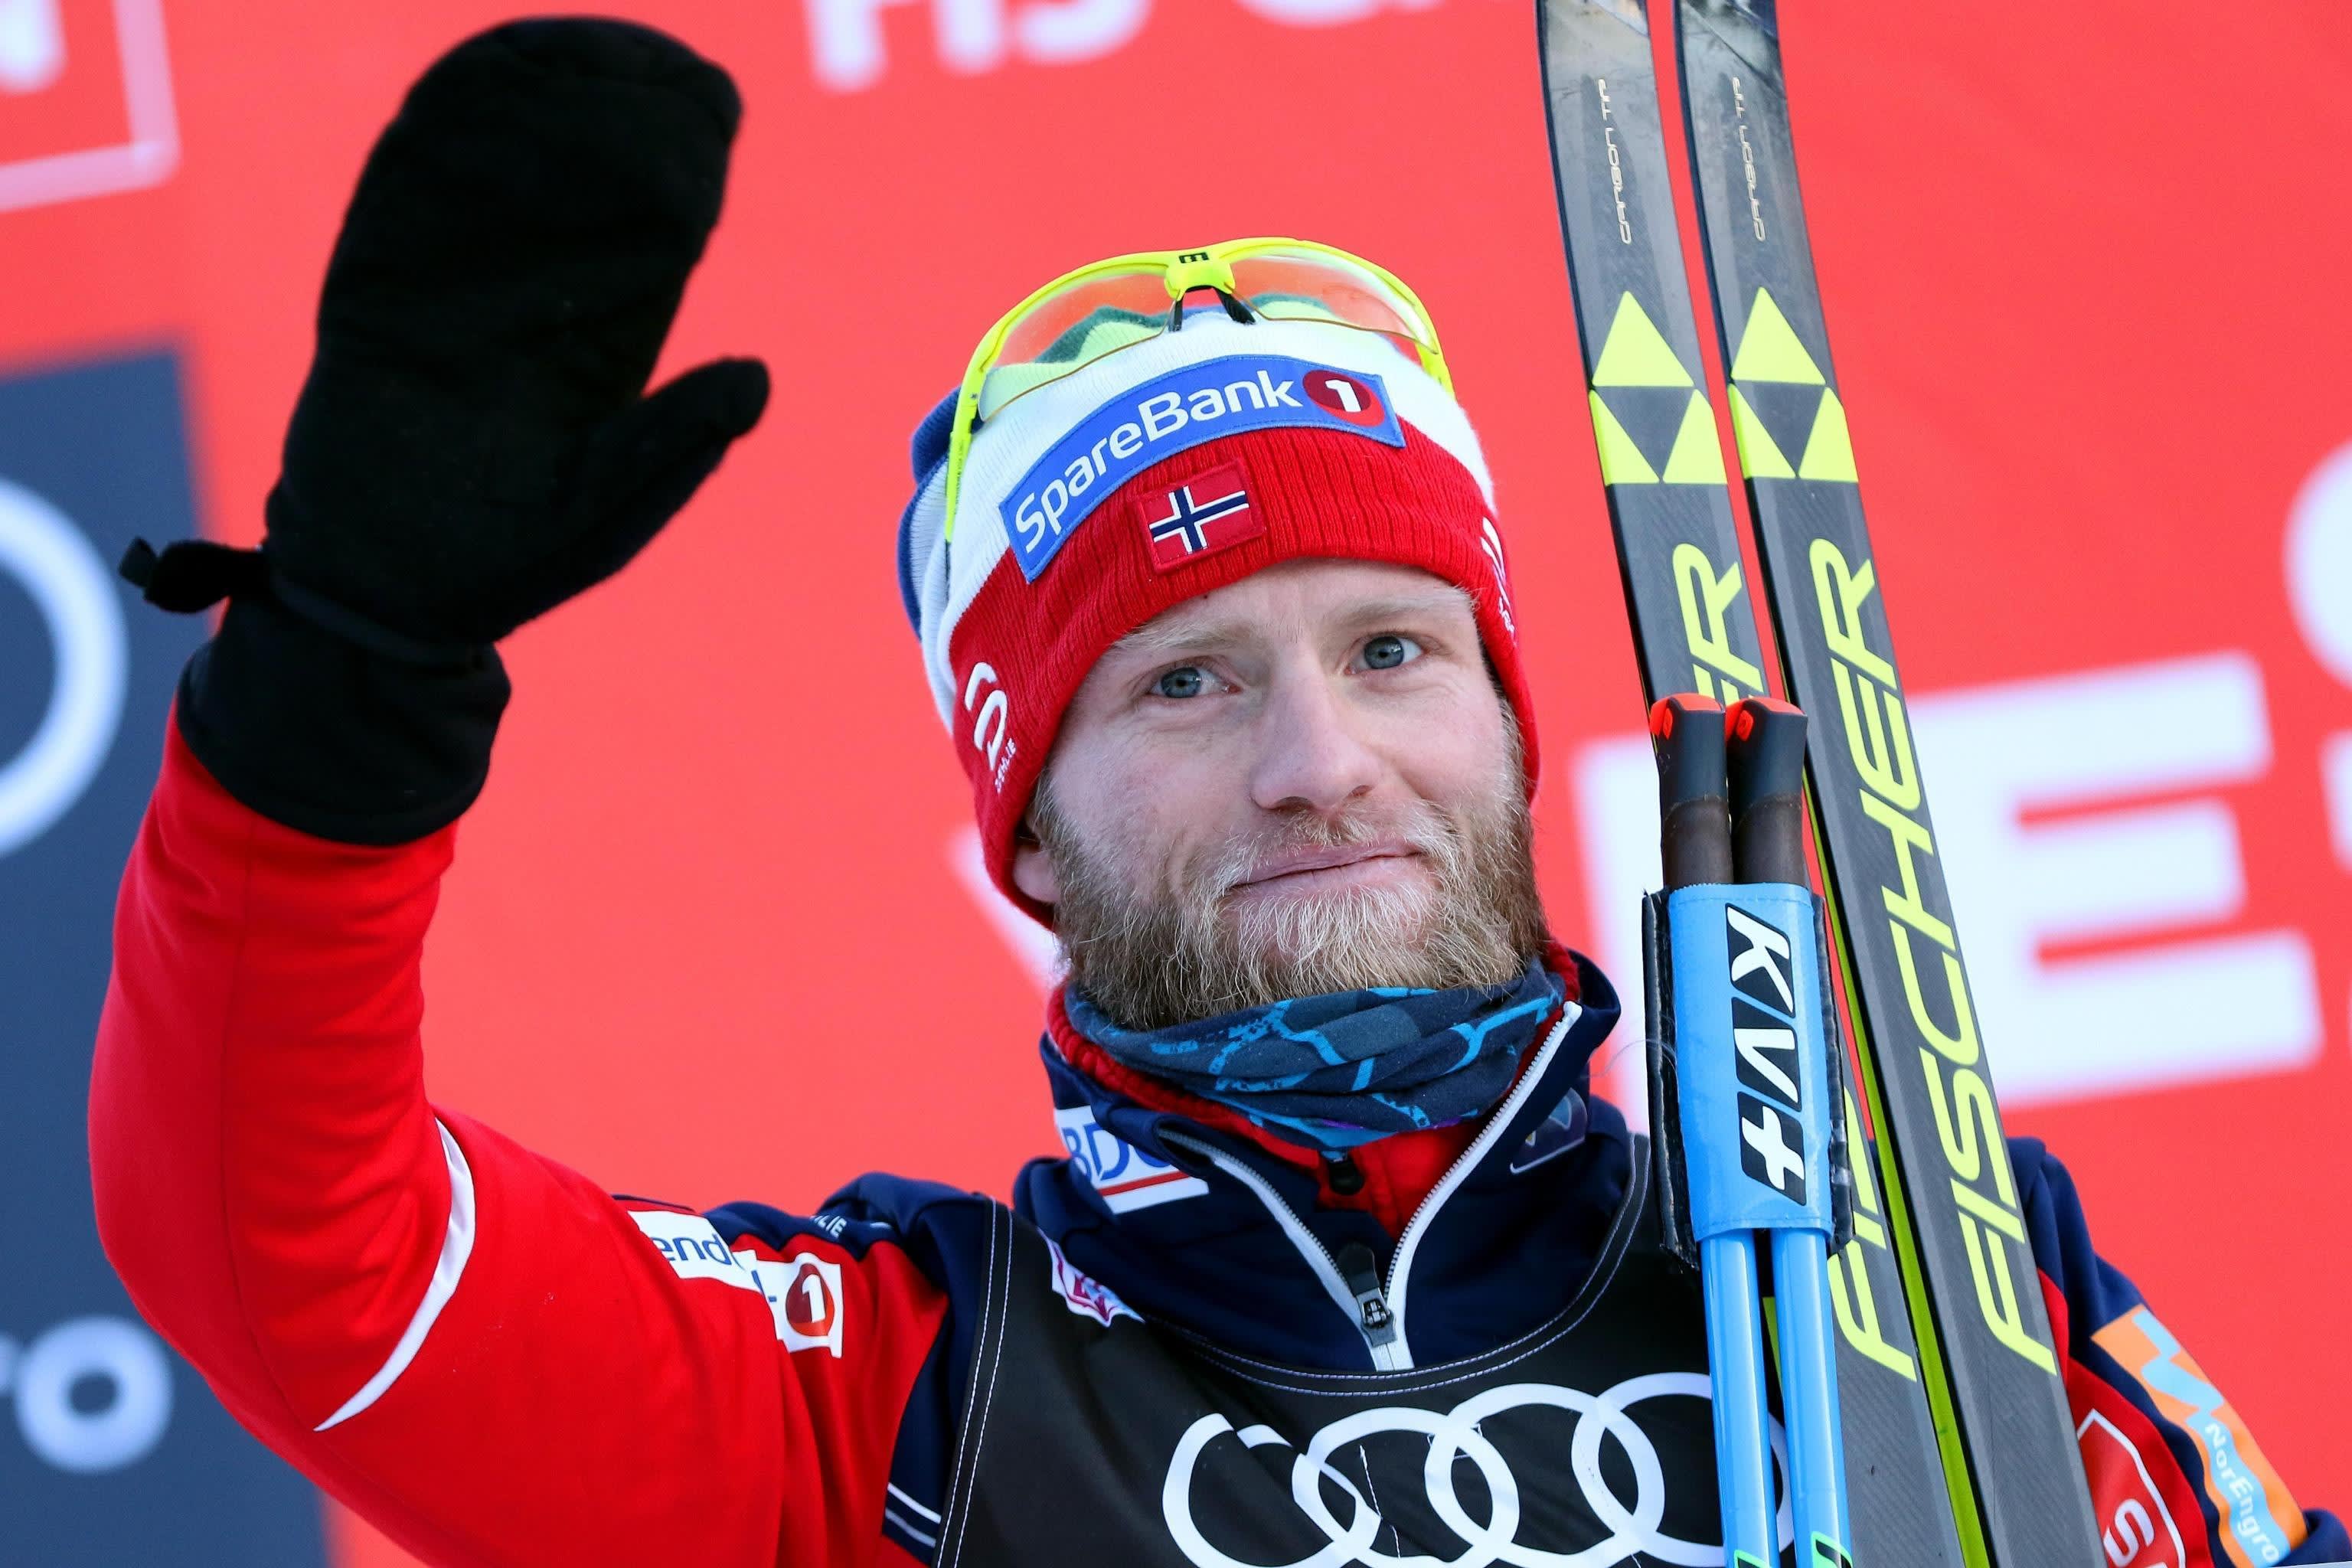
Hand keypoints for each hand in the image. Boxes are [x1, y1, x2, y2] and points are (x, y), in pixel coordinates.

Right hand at [137, 18, 770, 843]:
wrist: (382, 598)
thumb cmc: (501, 568)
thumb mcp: (605, 509)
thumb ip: (675, 443)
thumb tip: (760, 375)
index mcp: (596, 353)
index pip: (650, 240)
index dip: (677, 170)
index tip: (712, 103)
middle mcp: (530, 312)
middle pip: (576, 190)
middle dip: (606, 115)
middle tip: (652, 50)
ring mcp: (450, 298)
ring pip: (494, 181)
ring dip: (524, 111)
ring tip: (567, 44)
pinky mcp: (375, 298)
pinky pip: (403, 205)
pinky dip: (430, 145)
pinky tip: (463, 88)